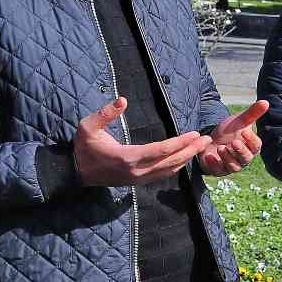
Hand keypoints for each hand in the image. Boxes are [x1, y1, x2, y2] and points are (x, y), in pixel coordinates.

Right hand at [73, 98, 211, 186]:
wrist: (75, 173)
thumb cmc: (82, 148)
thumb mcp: (87, 127)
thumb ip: (104, 114)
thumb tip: (122, 100)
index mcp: (128, 157)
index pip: (161, 150)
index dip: (180, 142)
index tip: (194, 134)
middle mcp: (137, 171)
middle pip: (171, 161)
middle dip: (191, 150)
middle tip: (206, 139)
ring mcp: (139, 178)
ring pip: (170, 170)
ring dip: (187, 158)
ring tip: (200, 146)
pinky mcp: (139, 181)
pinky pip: (163, 174)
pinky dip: (177, 165)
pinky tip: (185, 157)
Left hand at [199, 100, 266, 176]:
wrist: (209, 141)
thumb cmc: (228, 132)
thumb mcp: (239, 121)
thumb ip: (252, 113)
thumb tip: (266, 102)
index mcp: (250, 147)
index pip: (256, 146)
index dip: (251, 140)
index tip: (244, 131)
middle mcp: (243, 158)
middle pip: (246, 158)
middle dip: (240, 150)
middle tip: (234, 142)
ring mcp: (231, 165)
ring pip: (234, 166)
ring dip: (228, 157)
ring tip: (221, 147)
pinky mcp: (219, 170)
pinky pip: (218, 170)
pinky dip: (214, 164)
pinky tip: (210, 156)